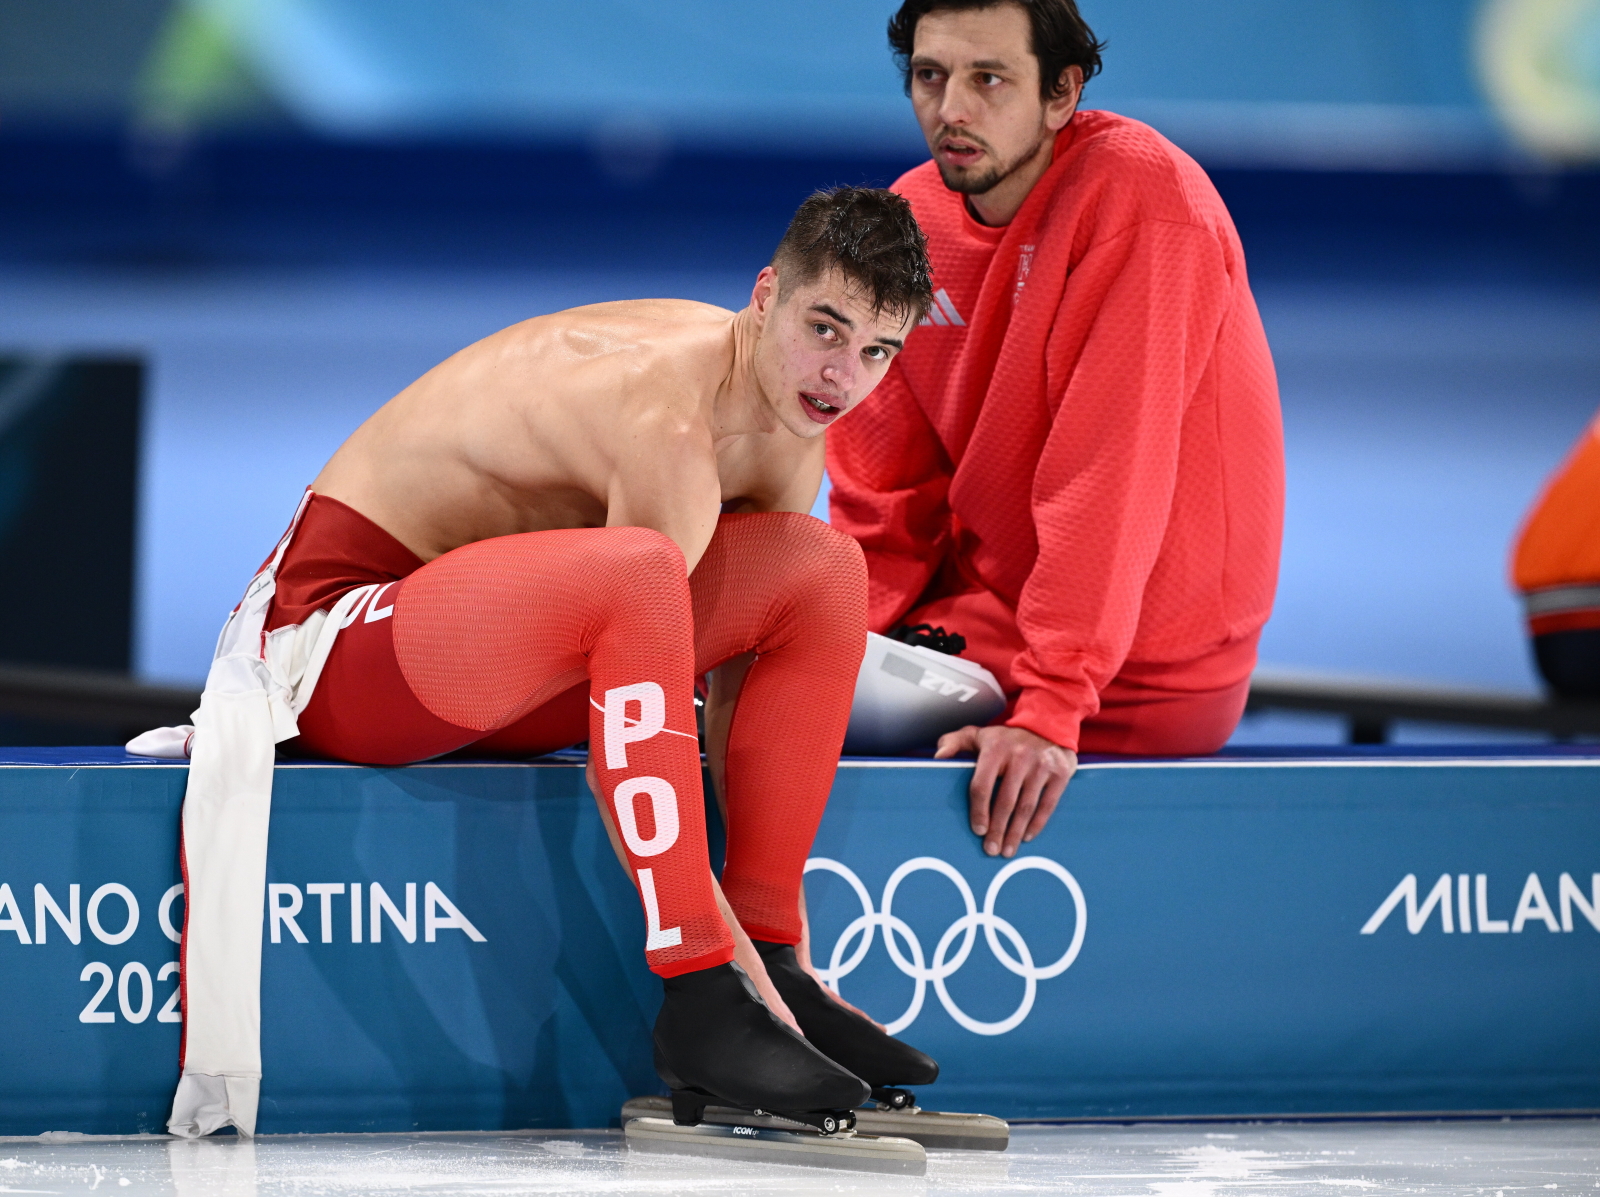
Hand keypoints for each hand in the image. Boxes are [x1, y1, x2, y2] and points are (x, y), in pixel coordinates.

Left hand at [934, 725, 1075, 857]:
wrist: (1048, 724)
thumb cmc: (1005, 738)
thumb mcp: (977, 734)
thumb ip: (953, 743)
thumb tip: (938, 757)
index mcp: (995, 749)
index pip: (982, 786)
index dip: (979, 811)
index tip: (978, 830)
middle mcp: (1019, 757)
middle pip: (1005, 802)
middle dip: (998, 830)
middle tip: (991, 850)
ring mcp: (1041, 766)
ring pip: (1026, 807)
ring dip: (1016, 833)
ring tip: (1008, 850)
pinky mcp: (1060, 773)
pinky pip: (1047, 805)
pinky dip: (1037, 824)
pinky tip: (1027, 836)